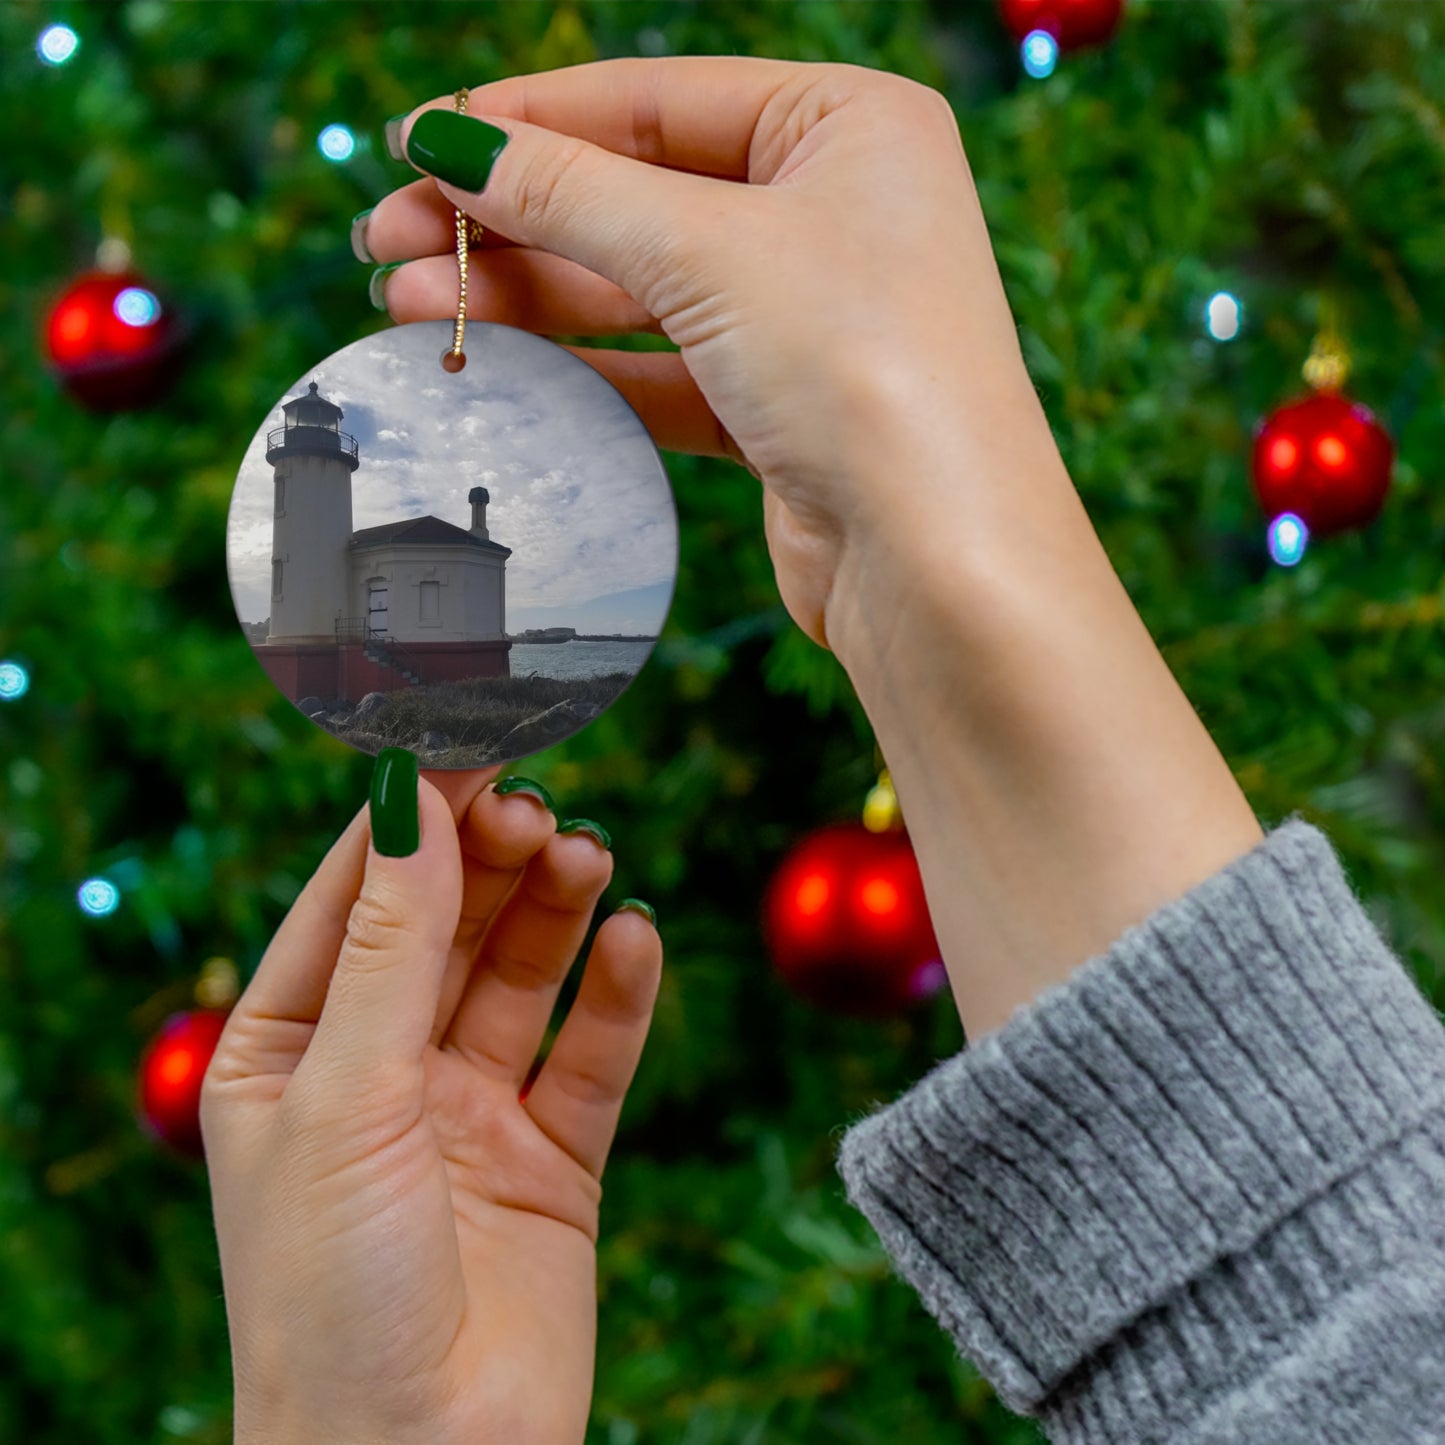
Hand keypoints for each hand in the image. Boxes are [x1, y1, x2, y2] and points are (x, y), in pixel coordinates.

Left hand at [201, 764, 661, 1444]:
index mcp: (289, 1051)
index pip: (353, 898)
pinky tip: (635, 940)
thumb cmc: (330, 1296)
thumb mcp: (345, 1097)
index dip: (410, 818)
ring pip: (521, 975)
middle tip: (537, 807)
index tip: (467, 740)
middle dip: (490, 860)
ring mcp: (469, 1112)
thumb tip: (412, 799)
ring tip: (587, 856)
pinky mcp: (552, 1158)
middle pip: (447, 925)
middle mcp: (380, 1071)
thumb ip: (391, 945)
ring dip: (555, 910)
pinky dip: (617, 994)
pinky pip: (591, 1054)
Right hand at [361, 56, 1057, 656]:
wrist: (938, 561)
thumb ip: (572, 193)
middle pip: (637, 194)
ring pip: (639, 288)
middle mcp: (835, 210)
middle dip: (509, 218)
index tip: (417, 142)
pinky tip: (492, 363)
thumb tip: (452, 142)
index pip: (656, 99)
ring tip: (407, 305)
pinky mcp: (782, 407)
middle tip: (387, 240)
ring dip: (525, 296)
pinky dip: (579, 368)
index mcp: (848, 125)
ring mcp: (809, 314)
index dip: (528, 119)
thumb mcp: (707, 251)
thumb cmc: (864, 370)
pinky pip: (661, 369)